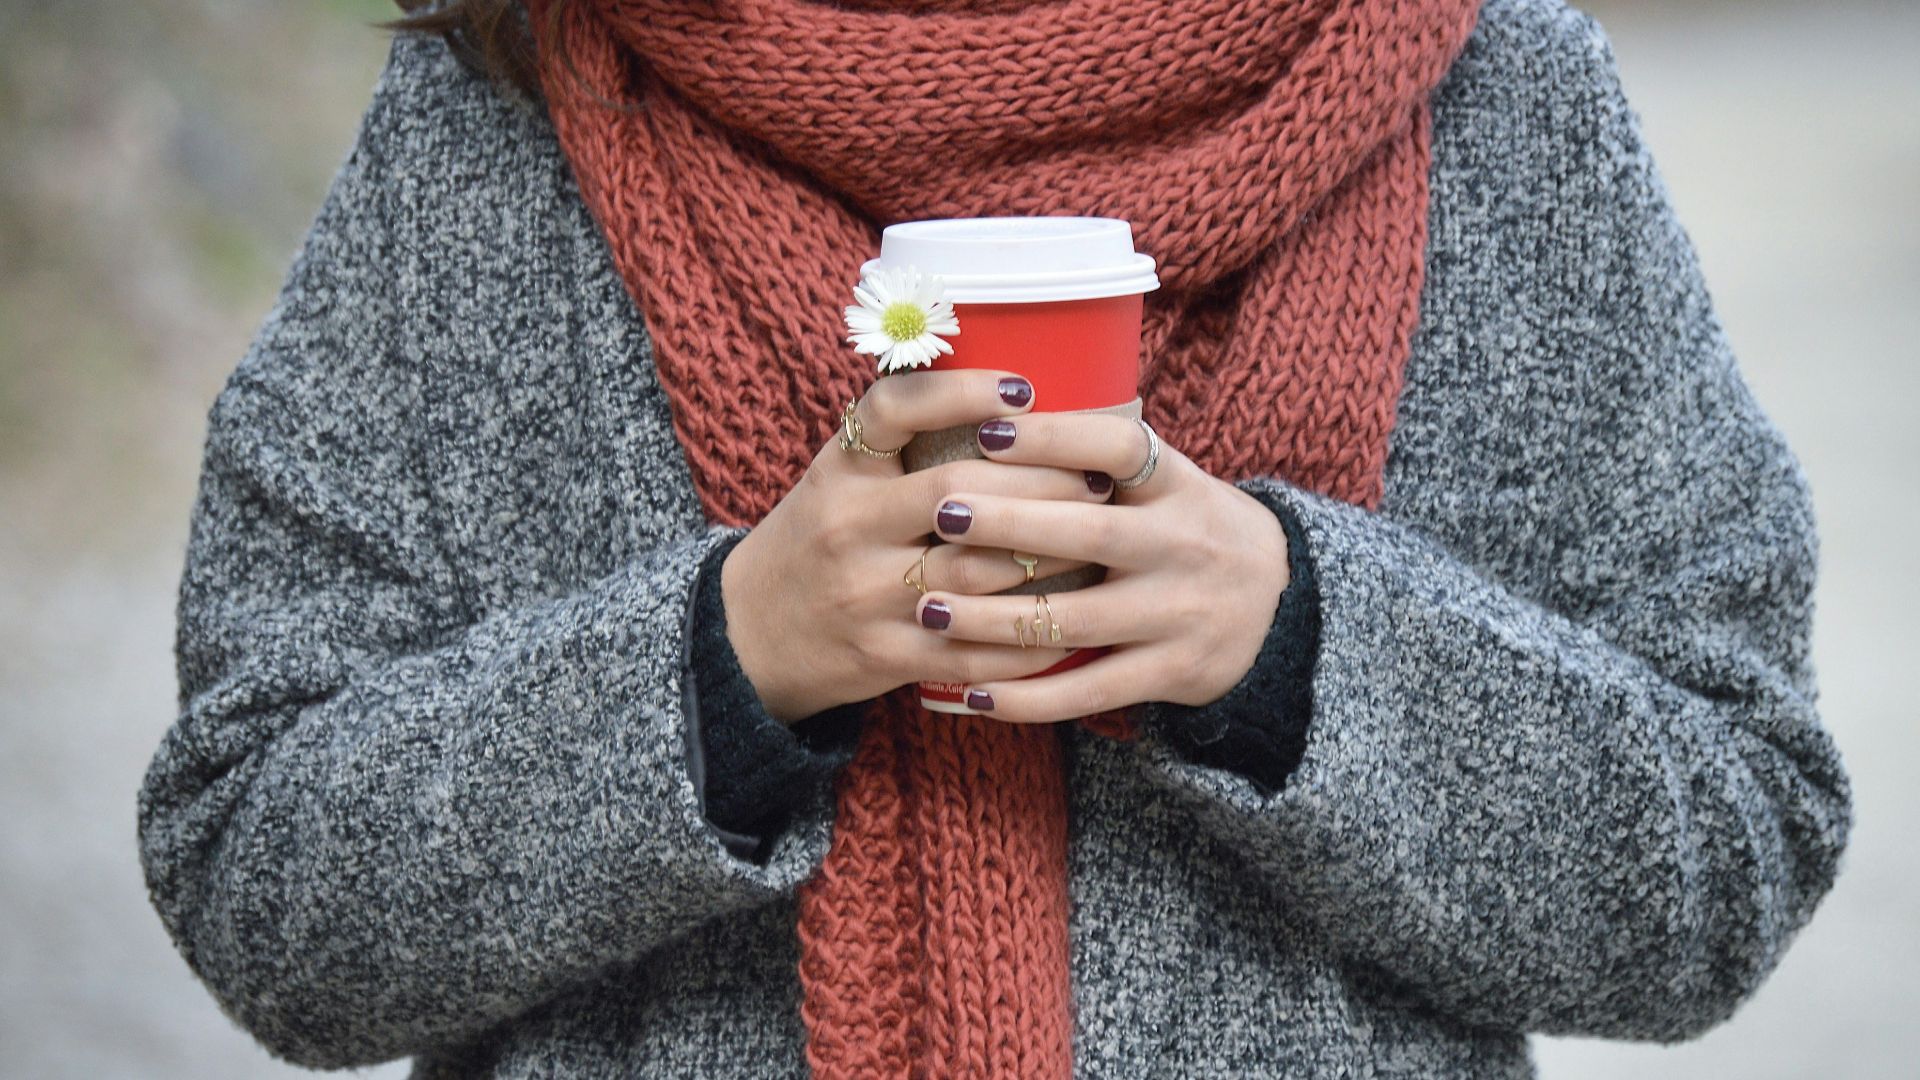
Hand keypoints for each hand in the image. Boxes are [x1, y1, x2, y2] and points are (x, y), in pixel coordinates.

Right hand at [720, 369, 1114, 723]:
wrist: (746, 634)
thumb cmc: (816, 540)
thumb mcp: (837, 477)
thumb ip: (901, 442)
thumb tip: (1010, 397)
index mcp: (839, 471)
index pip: (893, 410)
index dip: (960, 392)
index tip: (1023, 387)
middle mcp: (848, 527)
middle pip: (958, 494)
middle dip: (1041, 483)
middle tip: (1098, 476)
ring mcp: (866, 596)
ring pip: (977, 572)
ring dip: (1049, 556)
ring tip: (1100, 538)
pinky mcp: (885, 656)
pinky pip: (973, 648)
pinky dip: (1029, 636)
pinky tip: (1071, 619)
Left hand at [911, 412, 1289, 723]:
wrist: (1278, 608)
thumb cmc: (1187, 529)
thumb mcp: (1168, 481)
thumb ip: (1102, 459)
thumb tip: (990, 411)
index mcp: (1178, 484)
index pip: (1120, 447)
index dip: (1056, 437)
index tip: (989, 429)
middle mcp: (1183, 546)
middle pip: (1089, 534)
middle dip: (1008, 524)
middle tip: (939, 512)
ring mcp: (1178, 614)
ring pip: (1075, 620)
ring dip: (993, 619)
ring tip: (929, 609)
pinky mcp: (1170, 673)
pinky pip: (1088, 690)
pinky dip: (1027, 698)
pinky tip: (972, 693)